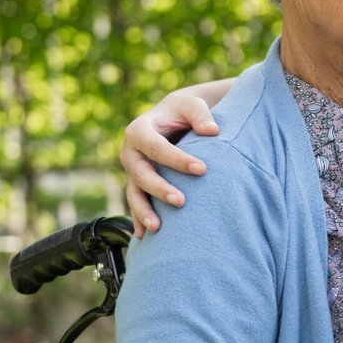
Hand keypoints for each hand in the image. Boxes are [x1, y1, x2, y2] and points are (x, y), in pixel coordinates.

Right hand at [120, 89, 220, 236]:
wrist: (171, 117)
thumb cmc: (183, 111)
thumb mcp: (192, 105)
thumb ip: (200, 115)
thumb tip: (212, 131)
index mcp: (139, 130)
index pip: (157, 147)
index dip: (178, 159)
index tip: (202, 169)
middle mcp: (131, 152)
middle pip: (141, 174)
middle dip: (160, 189)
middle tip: (181, 202)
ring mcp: (132, 170)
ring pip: (134, 193)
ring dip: (144, 212)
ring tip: (158, 228)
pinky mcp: (137, 184)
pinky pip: (136, 204)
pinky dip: (139, 220)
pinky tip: (146, 237)